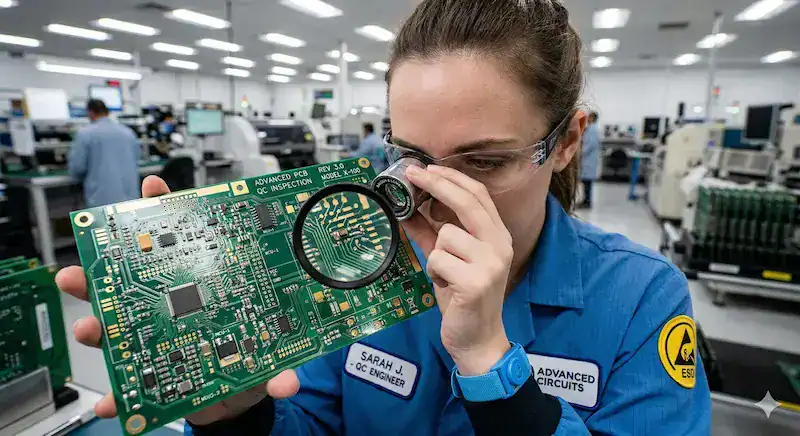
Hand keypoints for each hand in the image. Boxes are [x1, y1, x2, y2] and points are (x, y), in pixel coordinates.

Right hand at [55, 176, 299, 424]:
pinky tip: (112, 401)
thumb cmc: (250, 353)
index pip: (184, 244)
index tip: (152, 188)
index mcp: (203, 287)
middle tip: (83, 270)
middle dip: (103, 273)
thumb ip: (278, 363)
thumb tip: (287, 383)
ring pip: (117, 328)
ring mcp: (157, 340)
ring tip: (90, 327)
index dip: (166, 213)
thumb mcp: (268, 349)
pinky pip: (128, 385)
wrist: (239, 398)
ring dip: (97, 326)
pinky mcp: (151, 373)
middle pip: (133, 282)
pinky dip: (118, 395)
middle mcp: (173, 308)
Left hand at [402, 165, 512, 375]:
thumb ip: (430, 234)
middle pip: (467, 202)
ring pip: (445, 235)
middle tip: (412, 174)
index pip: (477, 195)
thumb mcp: (447, 260)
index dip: (450, 178)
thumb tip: (407, 208)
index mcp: (497, 236)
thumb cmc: (463, 298)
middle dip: (437, 185)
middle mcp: (500, 245)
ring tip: (444, 274)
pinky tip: (446, 286)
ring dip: (435, 254)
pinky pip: (438, 259)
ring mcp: (491, 263)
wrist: (477, 340)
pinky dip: (434, 272)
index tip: (425, 168)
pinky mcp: (476, 281)